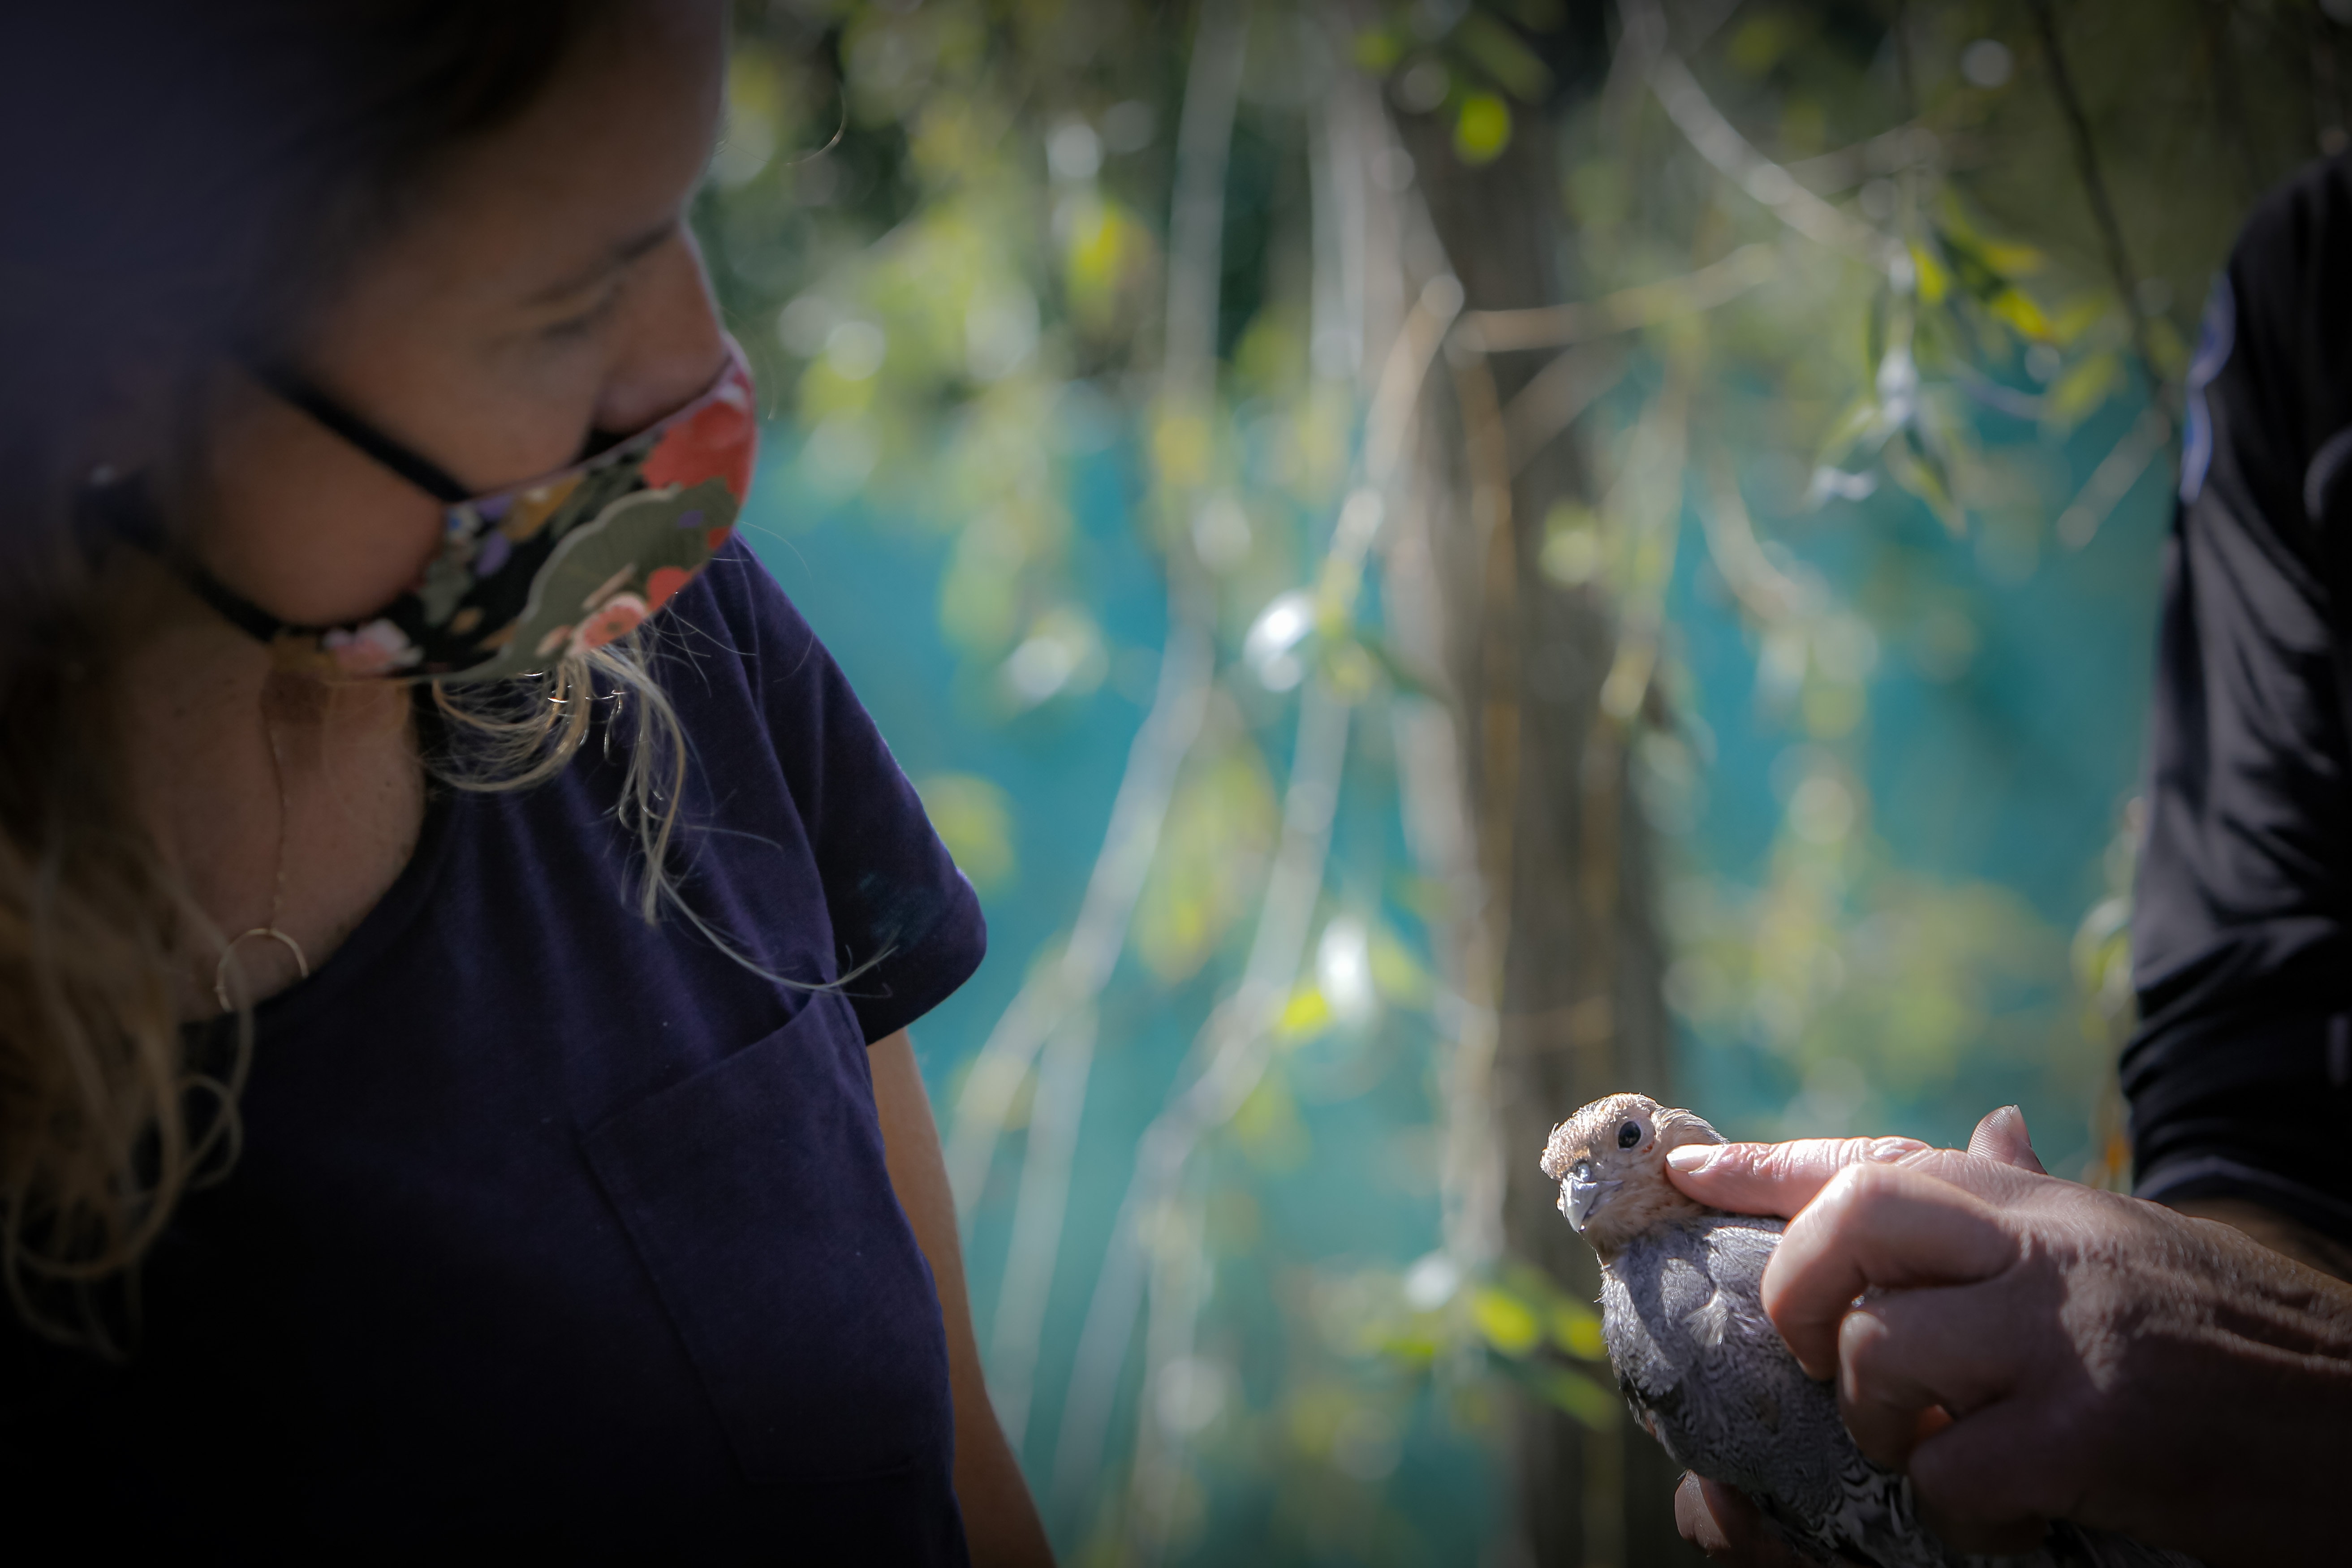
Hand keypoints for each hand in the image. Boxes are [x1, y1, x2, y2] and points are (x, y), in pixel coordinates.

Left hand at [1663, 1107, 2351, 1567]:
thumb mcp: (2128, 1243)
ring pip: (1879, 1351)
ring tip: (1922, 1452)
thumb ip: (2039, 1198)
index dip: (1760, 1165)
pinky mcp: (2092, 1431)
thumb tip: (1992, 1123)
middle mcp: (2037, 1245)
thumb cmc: (2233, 1334)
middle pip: (1850, 1220)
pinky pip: (1952, 1470)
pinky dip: (1951, 1510)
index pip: (1869, 1158)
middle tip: (1813, 1359)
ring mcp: (2061, 1335)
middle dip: (1797, 1291)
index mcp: (2035, 1202)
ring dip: (1874, 1421)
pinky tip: (1994, 1519)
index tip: (1683, 1171)